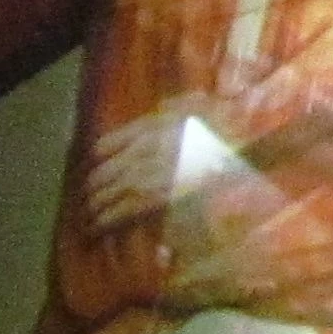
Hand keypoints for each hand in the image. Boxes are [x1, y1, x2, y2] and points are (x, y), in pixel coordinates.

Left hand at [77, 93, 216, 236]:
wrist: (245, 151)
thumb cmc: (228, 128)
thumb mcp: (201, 106)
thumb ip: (178, 105)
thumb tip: (164, 107)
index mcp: (148, 128)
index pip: (105, 145)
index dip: (97, 159)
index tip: (94, 167)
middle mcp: (140, 151)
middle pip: (101, 173)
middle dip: (91, 189)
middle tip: (87, 199)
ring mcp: (147, 176)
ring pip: (106, 194)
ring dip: (94, 207)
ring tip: (88, 218)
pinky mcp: (155, 199)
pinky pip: (122, 211)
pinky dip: (106, 220)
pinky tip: (98, 228)